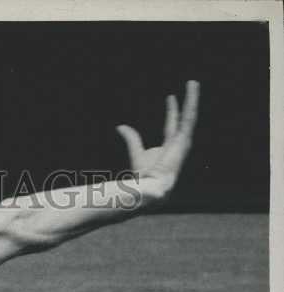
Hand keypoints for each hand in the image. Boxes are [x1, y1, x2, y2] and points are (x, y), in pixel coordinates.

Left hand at [116, 80, 199, 201]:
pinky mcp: (184, 140)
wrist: (151, 185)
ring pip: (190, 116)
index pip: (171, 125)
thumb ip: (131, 138)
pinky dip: (191, 104)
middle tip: (191, 85)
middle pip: (185, 118)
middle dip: (187, 102)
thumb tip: (120, 127)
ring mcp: (183, 142)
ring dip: (192, 99)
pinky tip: (192, 91)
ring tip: (193, 83)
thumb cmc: (144, 175)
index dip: (172, 111)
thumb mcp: (136, 152)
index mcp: (169, 147)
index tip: (170, 98)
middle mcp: (179, 144)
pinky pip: (189, 118)